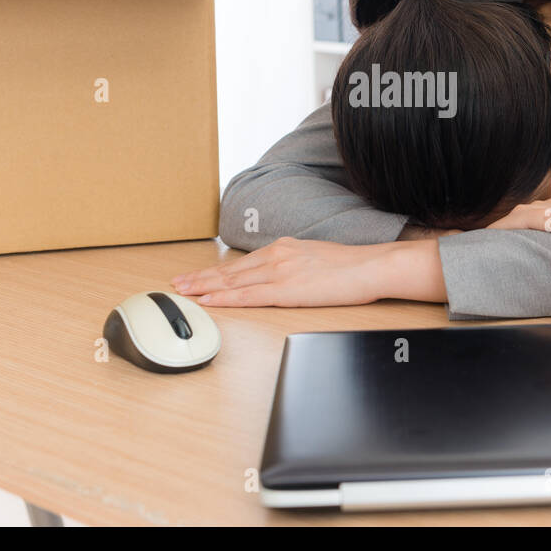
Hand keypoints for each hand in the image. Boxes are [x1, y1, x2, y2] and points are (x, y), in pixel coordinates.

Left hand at [171, 237, 444, 306]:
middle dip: (202, 278)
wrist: (372, 267)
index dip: (216, 271)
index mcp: (285, 248)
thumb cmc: (352, 267)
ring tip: (185, 293)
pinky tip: (210, 301)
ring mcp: (281, 271)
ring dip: (206, 288)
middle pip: (231, 270)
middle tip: (178, 284)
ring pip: (234, 282)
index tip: (197, 275)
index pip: (243, 262)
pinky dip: (226, 299)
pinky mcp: (287, 289)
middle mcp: (278, 255)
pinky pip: (249, 296)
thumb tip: (282, 276)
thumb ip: (294, 264)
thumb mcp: (315, 258)